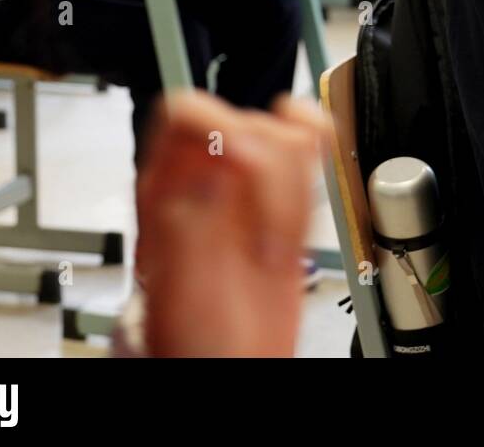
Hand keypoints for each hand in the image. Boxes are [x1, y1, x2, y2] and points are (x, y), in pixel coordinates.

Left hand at [137, 91, 333, 356]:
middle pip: (245, 122)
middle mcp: (205, 181)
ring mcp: (248, 190)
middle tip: (268, 233)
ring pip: (281, 133)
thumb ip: (190, 222)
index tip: (246, 164)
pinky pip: (304, 146)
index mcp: (165, 192)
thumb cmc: (192, 341)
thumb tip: (212, 168)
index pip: (185, 116)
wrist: (227, 366)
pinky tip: (318, 138)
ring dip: (297, 181)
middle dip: (270, 172)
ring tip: (282, 238)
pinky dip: (318, 134)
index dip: (220, 126)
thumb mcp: (179, 285)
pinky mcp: (286, 202)